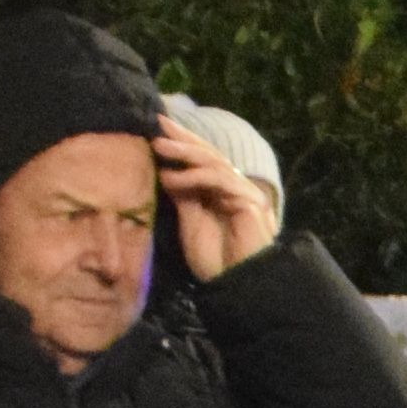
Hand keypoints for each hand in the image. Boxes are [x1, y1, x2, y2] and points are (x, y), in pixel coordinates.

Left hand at [152, 120, 282, 281]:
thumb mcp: (191, 222)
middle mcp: (236, 187)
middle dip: (183, 138)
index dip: (183, 142)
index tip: (158, 129)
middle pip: (210, 154)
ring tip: (159, 146)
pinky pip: (218, 180)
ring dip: (184, 153)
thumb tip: (166, 171)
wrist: (237, 284)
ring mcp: (245, 192)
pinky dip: (193, 177)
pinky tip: (171, 178)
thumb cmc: (216, 261)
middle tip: (159, 123)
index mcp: (223, 191)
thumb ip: (184, 196)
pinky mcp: (248, 201)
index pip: (203, 160)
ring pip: (213, 163)